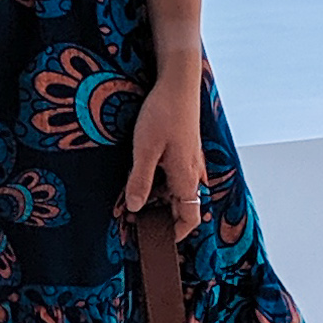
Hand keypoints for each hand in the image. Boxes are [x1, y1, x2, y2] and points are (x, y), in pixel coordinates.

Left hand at [121, 67, 204, 234]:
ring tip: (130, 196)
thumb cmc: (163, 113)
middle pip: (180, 206)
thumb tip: (136, 208)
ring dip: (156, 196)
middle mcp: (192, 172)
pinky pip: (173, 174)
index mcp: (186, 178)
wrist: (178, 82)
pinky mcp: (184, 149)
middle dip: (159, 215)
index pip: (190, 218)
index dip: (175, 233)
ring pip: (175, 189)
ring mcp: (189, 160)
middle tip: (132, 218)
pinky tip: (140, 172)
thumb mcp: (145, 149)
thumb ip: (140, 180)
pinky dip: (158, 180)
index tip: (155, 239)